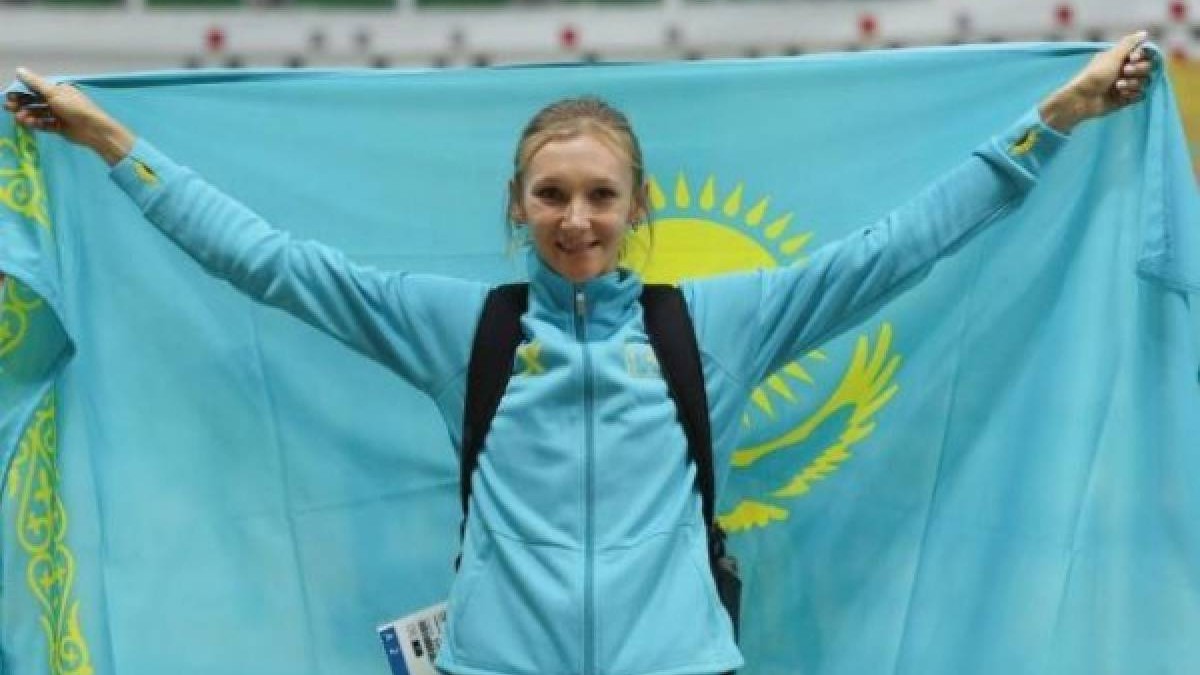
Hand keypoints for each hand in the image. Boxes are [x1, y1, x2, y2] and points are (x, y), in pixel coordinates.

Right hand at [3, 68, 134, 165]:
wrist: (94, 129)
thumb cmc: (75, 108)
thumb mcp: (54, 93)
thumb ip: (35, 83)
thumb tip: (19, 70)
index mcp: (58, 90)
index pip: (35, 90)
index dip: (22, 94)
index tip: (10, 98)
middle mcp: (58, 101)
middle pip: (35, 102)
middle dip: (22, 105)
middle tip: (10, 108)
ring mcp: (59, 115)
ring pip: (39, 114)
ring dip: (29, 115)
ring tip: (22, 119)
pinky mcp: (60, 127)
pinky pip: (45, 125)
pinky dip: (37, 124)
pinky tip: (31, 124)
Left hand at [1038, 31, 1153, 133]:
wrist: (1082, 99)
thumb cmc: (1095, 75)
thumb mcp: (1112, 56)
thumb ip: (1129, 43)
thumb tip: (1144, 33)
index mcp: (1121, 58)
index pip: (1144, 53)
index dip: (1142, 55)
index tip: (1132, 58)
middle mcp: (1125, 70)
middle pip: (1147, 67)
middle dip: (1137, 69)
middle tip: (1124, 72)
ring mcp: (1126, 84)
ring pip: (1144, 81)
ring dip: (1132, 83)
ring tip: (1117, 87)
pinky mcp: (1126, 98)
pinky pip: (1140, 95)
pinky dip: (1132, 94)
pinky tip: (1120, 95)